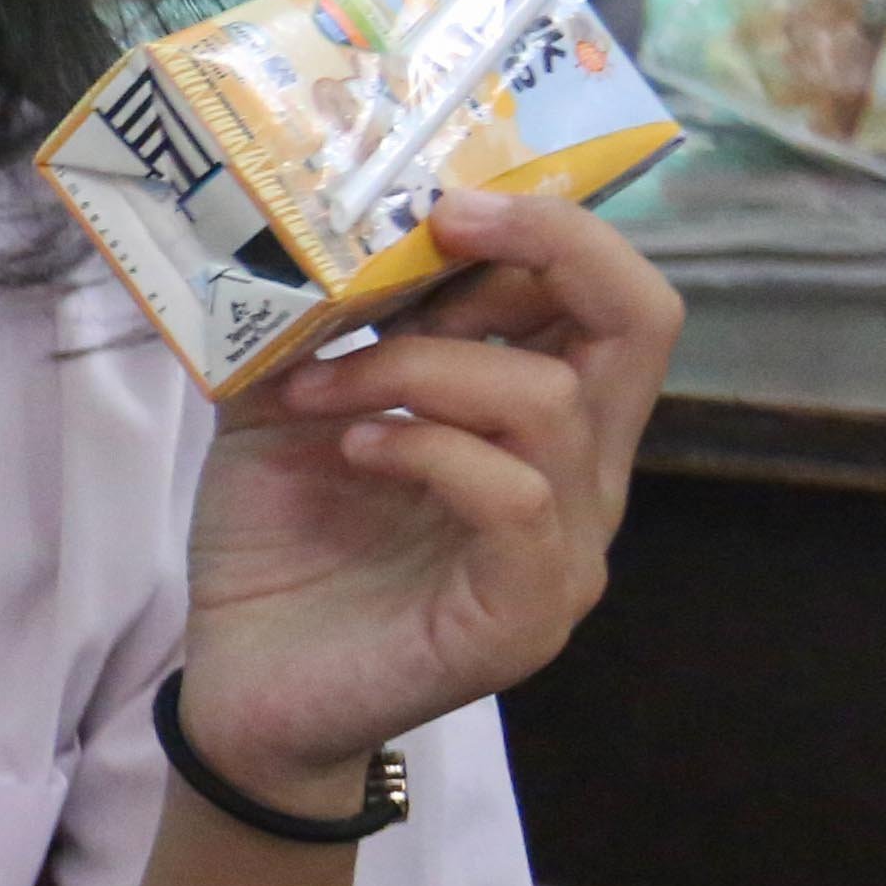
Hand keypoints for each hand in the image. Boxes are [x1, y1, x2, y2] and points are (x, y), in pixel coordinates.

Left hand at [178, 187, 683, 809]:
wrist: (243, 690)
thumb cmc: (281, 548)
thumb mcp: (288, 405)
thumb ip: (318, 323)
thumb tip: (307, 221)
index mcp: (542, 418)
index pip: (607, 294)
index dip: (548, 225)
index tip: (447, 195)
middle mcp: (579, 477)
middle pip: (641, 321)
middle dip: (550, 245)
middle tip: (442, 223)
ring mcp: (564, 548)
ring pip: (549, 402)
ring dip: (419, 367)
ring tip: (323, 386)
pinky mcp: (524, 613)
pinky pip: (514, 496)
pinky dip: (427, 449)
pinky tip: (355, 447)